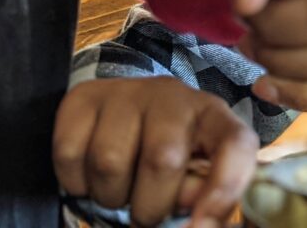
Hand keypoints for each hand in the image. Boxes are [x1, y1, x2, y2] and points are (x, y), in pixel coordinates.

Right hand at [53, 77, 258, 226]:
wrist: (123, 106)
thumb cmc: (168, 148)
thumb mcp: (196, 168)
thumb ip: (204, 194)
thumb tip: (199, 224)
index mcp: (213, 115)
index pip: (236, 143)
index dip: (224, 188)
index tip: (202, 226)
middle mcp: (173, 95)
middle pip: (162, 159)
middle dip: (150, 206)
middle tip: (145, 211)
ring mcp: (127, 92)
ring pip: (109, 161)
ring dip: (110, 197)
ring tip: (119, 190)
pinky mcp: (84, 97)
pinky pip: (70, 154)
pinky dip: (76, 182)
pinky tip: (91, 175)